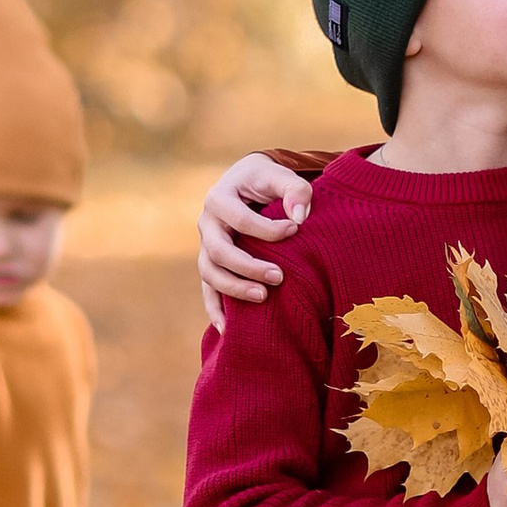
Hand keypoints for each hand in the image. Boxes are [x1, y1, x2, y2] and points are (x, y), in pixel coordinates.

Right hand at [197, 157, 315, 322]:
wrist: (246, 183)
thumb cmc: (266, 180)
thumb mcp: (280, 175)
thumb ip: (295, 189)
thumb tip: (300, 217)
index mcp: (219, 198)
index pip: (241, 220)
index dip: (269, 230)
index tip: (296, 230)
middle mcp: (207, 224)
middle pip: (219, 251)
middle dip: (249, 266)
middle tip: (279, 276)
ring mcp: (205, 246)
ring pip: (210, 274)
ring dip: (234, 289)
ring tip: (263, 297)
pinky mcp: (211, 264)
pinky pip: (208, 290)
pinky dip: (215, 311)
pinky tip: (228, 330)